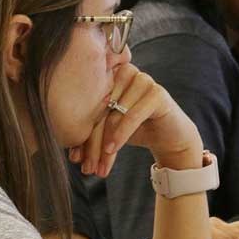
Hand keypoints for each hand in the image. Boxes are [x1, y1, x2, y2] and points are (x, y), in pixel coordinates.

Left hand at [70, 63, 203, 176]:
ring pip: (114, 113)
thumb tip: (70, 153)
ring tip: (98, 166)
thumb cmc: (136, 129)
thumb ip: (90, 131)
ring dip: (104, 142)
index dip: (79, 132)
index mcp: (109, 73)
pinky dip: (121, 134)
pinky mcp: (157, 92)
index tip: (75, 158)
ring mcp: (143, 80)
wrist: (169, 137)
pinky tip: (111, 149)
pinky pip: (132, 115)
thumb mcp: (109, 128)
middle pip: (99, 108)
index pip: (88, 103)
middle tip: (86, 166)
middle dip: (91, 141)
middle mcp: (125, 71)